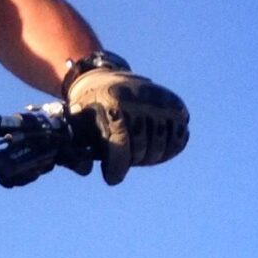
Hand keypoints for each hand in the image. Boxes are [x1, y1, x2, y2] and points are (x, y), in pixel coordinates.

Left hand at [64, 62, 188, 185]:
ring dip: (150, 158)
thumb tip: (86, 170)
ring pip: (162, 144)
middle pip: (142, 147)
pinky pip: (180, 134)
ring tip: (138, 155)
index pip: (120, 143)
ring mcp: (157, 99)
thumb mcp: (76, 125)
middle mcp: (137, 98)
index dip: (117, 167)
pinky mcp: (172, 102)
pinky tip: (157, 150)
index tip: (112, 179)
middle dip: (132, 161)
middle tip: (124, 161)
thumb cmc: (88, 110)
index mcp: (111, 102)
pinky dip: (171, 148)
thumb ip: (77, 149)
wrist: (104, 77)